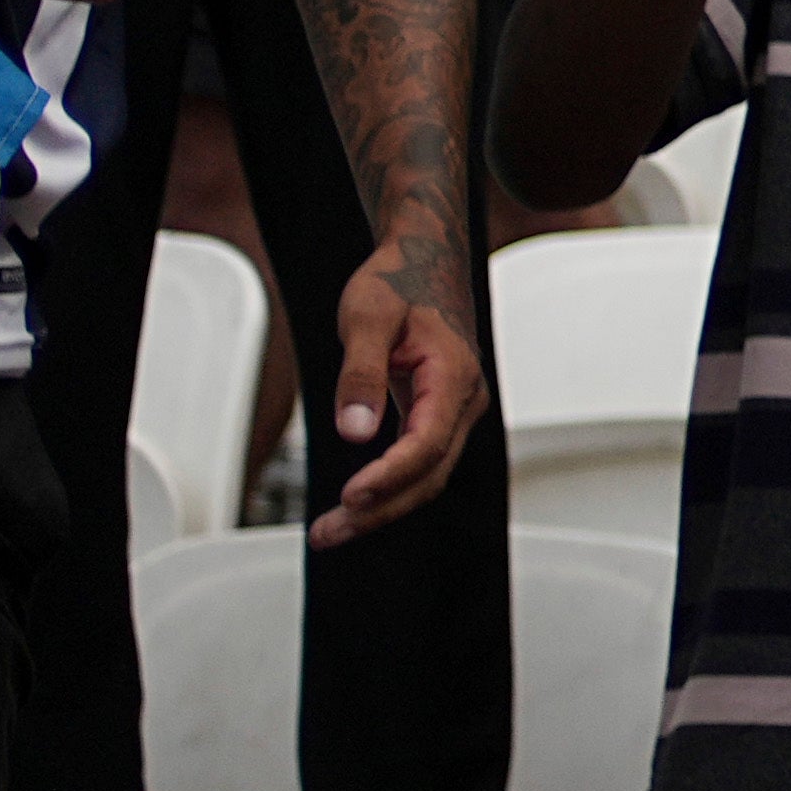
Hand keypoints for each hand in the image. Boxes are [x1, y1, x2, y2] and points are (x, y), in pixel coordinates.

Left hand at [312, 251, 479, 543]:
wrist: (424, 257)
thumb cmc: (399, 281)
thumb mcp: (366, 318)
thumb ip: (361, 375)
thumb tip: (353, 432)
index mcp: (453, 376)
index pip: (426, 444)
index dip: (390, 476)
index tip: (350, 498)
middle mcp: (463, 400)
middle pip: (430, 474)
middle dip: (380, 510)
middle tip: (327, 532)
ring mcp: (454, 409)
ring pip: (427, 475)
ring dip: (383, 506)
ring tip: (332, 528)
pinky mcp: (438, 413)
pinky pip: (422, 461)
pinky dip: (391, 486)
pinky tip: (358, 501)